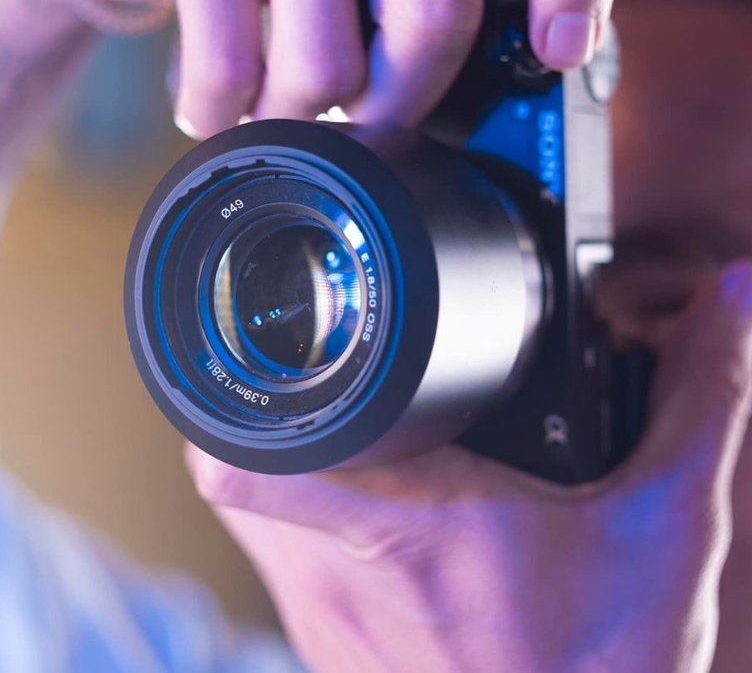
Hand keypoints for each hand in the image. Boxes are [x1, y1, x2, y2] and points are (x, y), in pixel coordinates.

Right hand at [31, 0, 615, 134]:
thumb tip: (492, 98)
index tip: (558, 50)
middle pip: (438, 10)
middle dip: (397, 104)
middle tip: (358, 122)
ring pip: (330, 59)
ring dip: (293, 117)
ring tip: (264, 104)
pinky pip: (232, 66)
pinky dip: (216, 111)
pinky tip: (206, 99)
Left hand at [185, 263, 751, 672]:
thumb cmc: (612, 671)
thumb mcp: (669, 523)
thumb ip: (701, 396)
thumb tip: (733, 292)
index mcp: (396, 531)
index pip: (239, 463)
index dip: (227, 401)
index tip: (257, 349)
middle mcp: (333, 577)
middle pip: (228, 462)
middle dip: (272, 406)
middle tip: (324, 375)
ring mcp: (319, 621)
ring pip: (248, 513)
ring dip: (284, 462)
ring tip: (346, 434)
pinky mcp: (323, 651)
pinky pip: (278, 562)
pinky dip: (307, 524)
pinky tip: (368, 510)